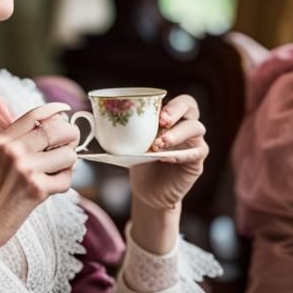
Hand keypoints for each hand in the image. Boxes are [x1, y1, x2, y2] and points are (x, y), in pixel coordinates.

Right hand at [0, 102, 79, 252]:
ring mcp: (26, 169)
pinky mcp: (37, 189)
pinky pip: (66, 179)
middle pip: (56, 129)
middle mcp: (13, 151)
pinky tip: (51, 187)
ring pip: (67, 154)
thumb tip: (53, 129)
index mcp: (1, 142)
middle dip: (71, 134)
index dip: (55, 109)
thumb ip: (18, 143)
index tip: (66, 110)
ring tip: (58, 170)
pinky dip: (63, 183)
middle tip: (72, 142)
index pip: (34, 115)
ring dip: (69, 163)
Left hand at [128, 94, 207, 212]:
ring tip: (159, 144)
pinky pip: (196, 152)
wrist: (146, 191)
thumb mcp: (129, 143)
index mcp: (171, 117)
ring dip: (177, 133)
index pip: (179, 101)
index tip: (157, 114)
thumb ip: (121, 128)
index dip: (172, 104)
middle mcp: (185, 126)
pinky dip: (182, 154)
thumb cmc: (139, 162)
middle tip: (162, 120)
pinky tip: (166, 159)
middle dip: (176, 109)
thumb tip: (95, 113)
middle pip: (191, 106)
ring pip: (197, 128)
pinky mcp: (196, 161)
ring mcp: (194, 142)